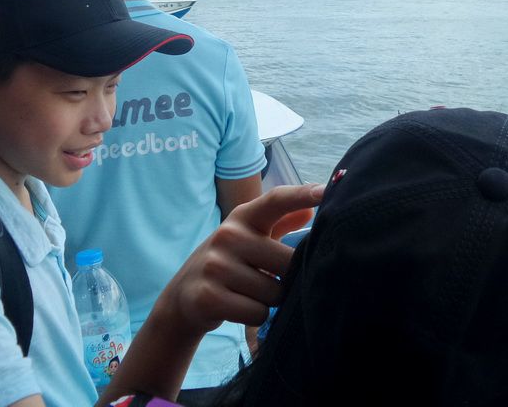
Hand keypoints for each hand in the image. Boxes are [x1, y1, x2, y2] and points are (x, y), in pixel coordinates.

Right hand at [161, 184, 322, 333]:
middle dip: (285, 279)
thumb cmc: (227, 264)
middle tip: (265, 280)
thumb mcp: (249, 238)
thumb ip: (280, 224)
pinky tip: (237, 308)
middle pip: (287, 263)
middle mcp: (228, 235)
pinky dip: (255, 316)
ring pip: (274, 293)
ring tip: (246, 293)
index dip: (301, 195)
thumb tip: (310, 213)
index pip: (275, 200)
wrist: (182, 298)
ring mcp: (215, 266)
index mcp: (242, 217)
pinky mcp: (209, 297)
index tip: (326, 191)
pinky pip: (258, 313)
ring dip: (269, 301)